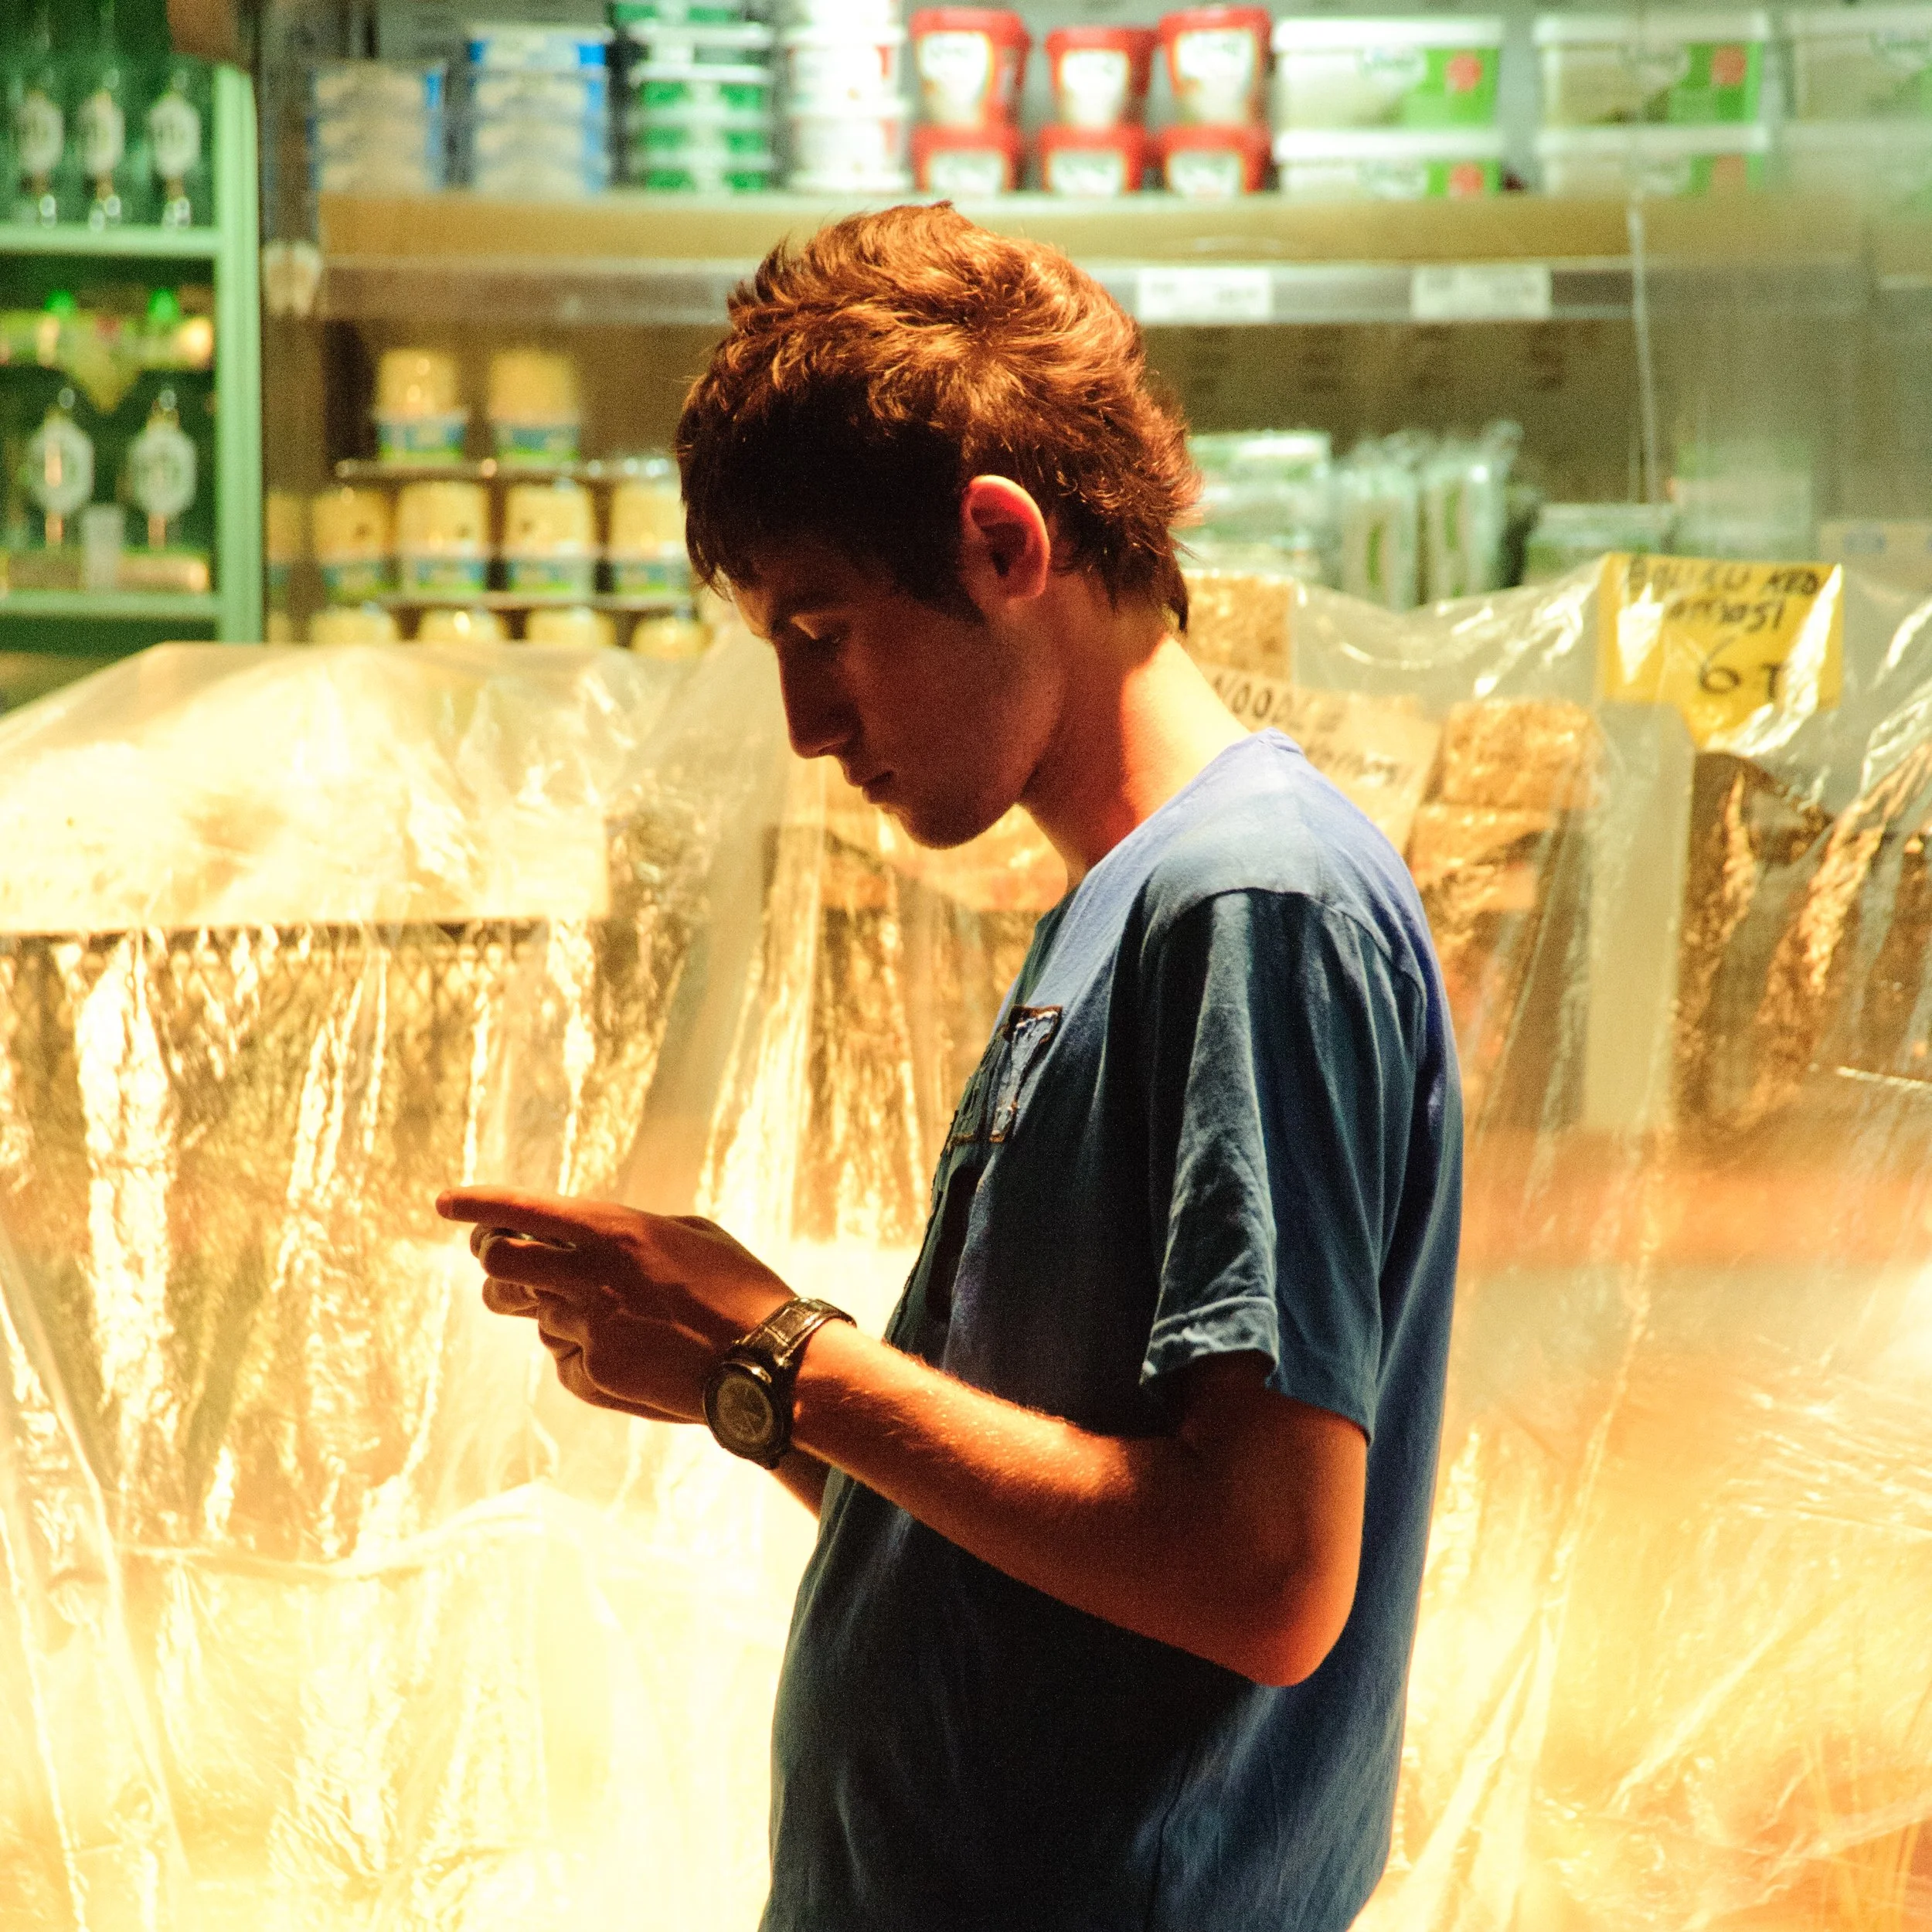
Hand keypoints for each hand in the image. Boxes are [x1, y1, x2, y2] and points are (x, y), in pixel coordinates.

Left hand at [435, 1186, 793, 1423]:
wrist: (765, 1361)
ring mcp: (586, 1329)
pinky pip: (563, 1359)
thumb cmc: (737, 1287)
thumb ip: (629, 1230)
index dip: (476, 1204)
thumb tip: (590, 1237)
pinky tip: (633, 1353)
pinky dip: (585, 1353)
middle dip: (495, 1263)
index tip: (445, 1201)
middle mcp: (588, 1276)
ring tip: (604, 1313)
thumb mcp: (688, 1234)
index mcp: (612, 1230)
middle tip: (509, 1265)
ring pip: (533, 1316)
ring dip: (551, 1311)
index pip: (519, 1210)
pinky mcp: (591, 1375)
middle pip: (497, 1266)